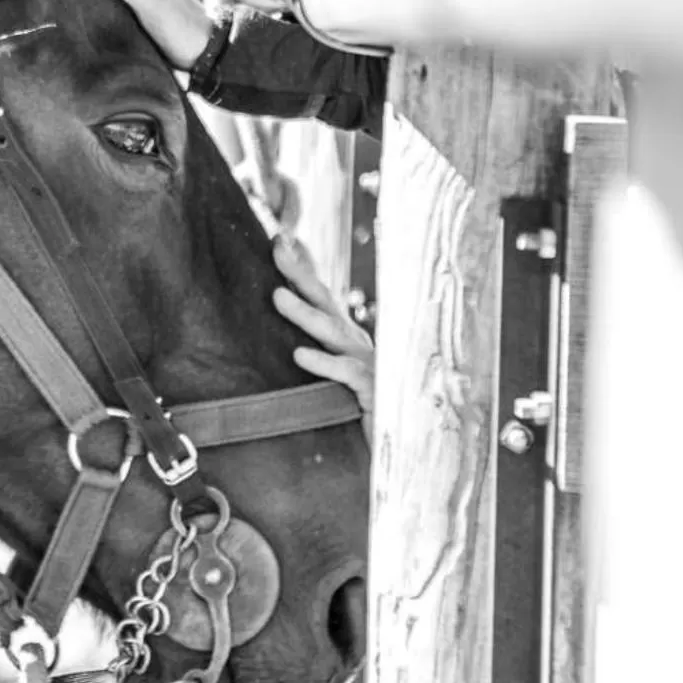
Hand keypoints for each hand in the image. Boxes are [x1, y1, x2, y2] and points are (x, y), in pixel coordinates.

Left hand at [270, 233, 374, 437]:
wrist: (405, 447)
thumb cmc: (364, 410)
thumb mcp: (335, 377)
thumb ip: (318, 353)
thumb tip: (285, 335)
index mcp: (346, 338)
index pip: (321, 294)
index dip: (303, 265)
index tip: (280, 236)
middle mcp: (356, 343)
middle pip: (325, 301)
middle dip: (300, 272)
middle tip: (276, 246)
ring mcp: (367, 363)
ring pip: (331, 332)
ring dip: (303, 313)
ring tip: (277, 296)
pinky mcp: (372, 389)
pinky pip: (344, 373)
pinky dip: (322, 363)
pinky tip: (299, 354)